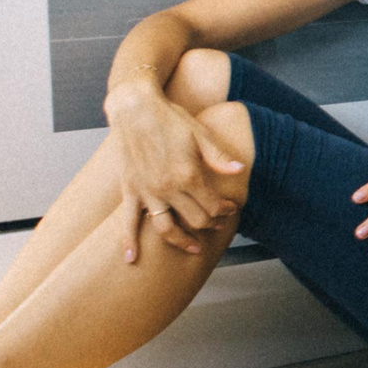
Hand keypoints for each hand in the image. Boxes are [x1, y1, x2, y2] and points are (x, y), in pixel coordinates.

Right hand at [107, 82, 245, 261]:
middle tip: (218, 223)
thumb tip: (240, 170)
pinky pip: (128, 222)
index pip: (213, 206)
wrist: (134, 108)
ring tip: (194, 247)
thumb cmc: (169, 119)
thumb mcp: (200, 134)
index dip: (226, 210)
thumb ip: (219, 157)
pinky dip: (129, 242)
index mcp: (188, 175)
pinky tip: (131, 259)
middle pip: (195, 220)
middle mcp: (167, 188)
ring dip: (182, 241)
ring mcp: (147, 192)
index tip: (232, 208)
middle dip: (211, 224)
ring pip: (167, 229)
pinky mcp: (129, 190)